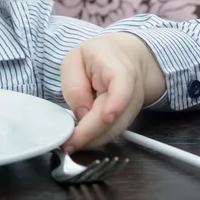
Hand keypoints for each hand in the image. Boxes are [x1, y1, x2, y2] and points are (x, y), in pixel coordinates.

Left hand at [60, 32, 165, 151]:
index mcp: (118, 69)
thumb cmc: (98, 56)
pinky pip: (112, 133)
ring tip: (70, 144)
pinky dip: (96, 139)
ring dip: (92, 141)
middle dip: (90, 134)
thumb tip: (81, 114)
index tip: (106, 117)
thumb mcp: (75, 59)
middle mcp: (131, 92)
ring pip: (114, 131)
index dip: (116, 104)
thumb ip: (75, 84)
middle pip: (115, 118)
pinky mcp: (127, 119)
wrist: (124, 58)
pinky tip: (81, 140)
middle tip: (68, 143)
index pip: (123, 87)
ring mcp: (132, 108)